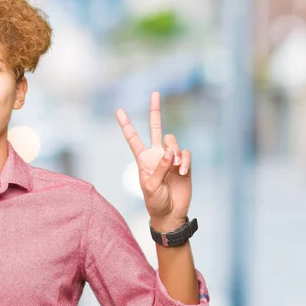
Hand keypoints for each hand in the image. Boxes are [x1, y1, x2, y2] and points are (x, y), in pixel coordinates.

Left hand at [116, 91, 191, 231]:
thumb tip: (170, 152)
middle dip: (155, 111)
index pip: (133, 139)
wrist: (171, 213)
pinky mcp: (184, 163)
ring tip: (175, 167)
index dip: (126, 125)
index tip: (119, 110)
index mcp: (143, 159)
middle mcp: (156, 155)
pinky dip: (185, 160)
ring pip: (173, 141)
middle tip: (155, 93)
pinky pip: (186, 153)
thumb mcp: (150, 186)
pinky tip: (182, 171)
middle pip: (155, 128)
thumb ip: (159, 168)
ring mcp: (171, 158)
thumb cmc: (155, 201)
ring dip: (174, 152)